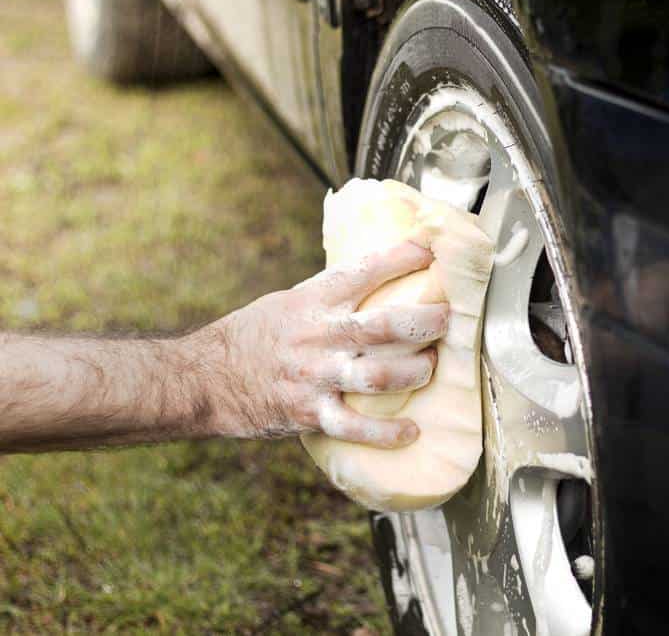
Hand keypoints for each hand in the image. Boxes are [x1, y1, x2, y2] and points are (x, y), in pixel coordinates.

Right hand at [203, 238, 447, 447]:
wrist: (206, 378)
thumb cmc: (257, 334)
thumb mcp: (292, 300)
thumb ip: (335, 294)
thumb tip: (386, 274)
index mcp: (313, 301)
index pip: (363, 271)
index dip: (400, 258)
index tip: (430, 250)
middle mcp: (318, 336)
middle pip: (383, 326)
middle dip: (424, 321)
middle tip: (448, 317)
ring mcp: (315, 377)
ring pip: (378, 376)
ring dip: (415, 372)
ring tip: (432, 366)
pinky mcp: (309, 414)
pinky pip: (355, 426)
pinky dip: (386, 433)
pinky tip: (412, 431)